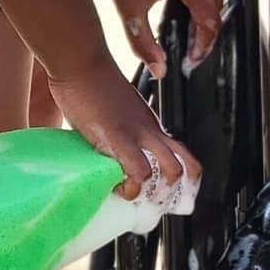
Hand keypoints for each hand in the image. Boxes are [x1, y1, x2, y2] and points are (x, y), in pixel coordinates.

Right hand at [44, 52, 201, 199]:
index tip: (167, 196)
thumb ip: (116, 130)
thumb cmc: (91, 83)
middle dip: (176, 194)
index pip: (180, 154)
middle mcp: (151, 130)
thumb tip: (101, 147)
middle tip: (156, 206)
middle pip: (185, 166)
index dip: (181, 178)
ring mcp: (138, 133)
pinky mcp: (118, 137)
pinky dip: (133, 186)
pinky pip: (139, 169)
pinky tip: (119, 189)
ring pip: (171, 171)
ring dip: (157, 194)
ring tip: (137, 199)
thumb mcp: (114, 111)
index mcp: (150, 125)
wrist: (83, 62)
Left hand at [103, 0, 224, 77]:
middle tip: (190, 44)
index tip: (193, 57)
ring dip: (208, 6)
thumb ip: (144, 45)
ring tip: (191, 23)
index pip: (209, 19)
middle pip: (216, 6)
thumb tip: (160, 70)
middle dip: (205, 28)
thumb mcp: (129, 10)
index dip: (204, 43)